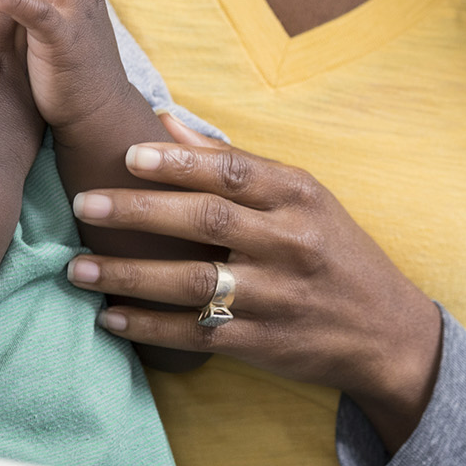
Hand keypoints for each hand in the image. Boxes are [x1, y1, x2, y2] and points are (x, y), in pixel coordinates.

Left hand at [65, 136, 444, 447]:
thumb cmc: (335, 252)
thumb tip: (164, 122)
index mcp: (300, 197)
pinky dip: (148, 327)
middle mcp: (291, 244)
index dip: (178, 162)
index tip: (128, 155)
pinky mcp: (263, 343)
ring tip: (78, 267)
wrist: (387, 333)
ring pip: (192, 282)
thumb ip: (236, 162)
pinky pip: (195, 333)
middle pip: (204, 220)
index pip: (233, 171)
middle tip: (85, 204)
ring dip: (129, 275)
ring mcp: (276, 297)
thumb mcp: (304, 197)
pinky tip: (110, 317)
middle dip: (138, 212)